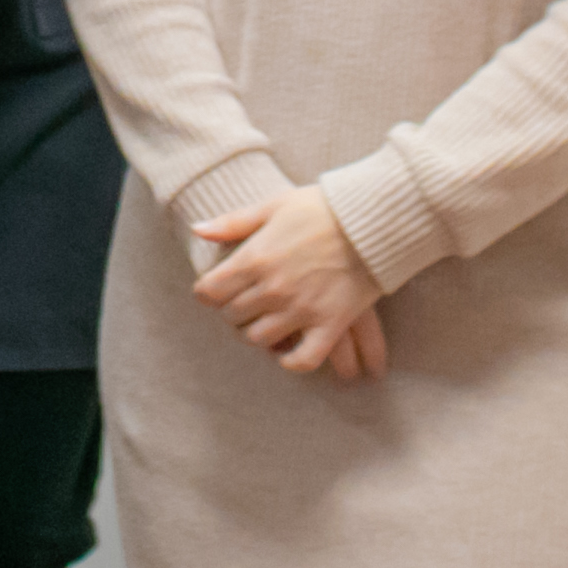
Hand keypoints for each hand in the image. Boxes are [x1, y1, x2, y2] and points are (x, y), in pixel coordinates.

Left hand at [192, 185, 386, 375]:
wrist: (370, 218)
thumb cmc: (320, 208)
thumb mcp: (272, 206)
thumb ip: (233, 223)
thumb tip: (197, 230)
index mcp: (254, 257)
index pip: (210, 291)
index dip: (207, 293)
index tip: (214, 291)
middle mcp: (273, 288)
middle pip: (234, 316)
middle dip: (232, 313)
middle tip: (241, 307)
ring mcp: (301, 309)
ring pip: (260, 339)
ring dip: (258, 335)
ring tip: (264, 327)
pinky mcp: (331, 324)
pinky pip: (304, 359)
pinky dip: (292, 361)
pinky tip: (288, 353)